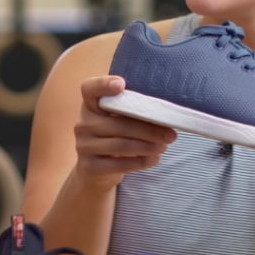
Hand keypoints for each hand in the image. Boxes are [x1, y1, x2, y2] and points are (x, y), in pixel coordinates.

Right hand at [74, 75, 177, 190]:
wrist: (94, 170)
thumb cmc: (113, 138)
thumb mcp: (116, 120)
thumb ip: (131, 111)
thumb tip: (164, 113)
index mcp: (90, 105)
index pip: (89, 89)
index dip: (103, 84)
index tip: (122, 84)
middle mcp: (83, 124)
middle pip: (118, 124)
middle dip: (149, 130)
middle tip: (171, 135)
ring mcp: (84, 146)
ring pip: (122, 145)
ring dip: (148, 147)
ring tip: (164, 147)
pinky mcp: (90, 166)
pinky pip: (120, 164)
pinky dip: (141, 162)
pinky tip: (154, 159)